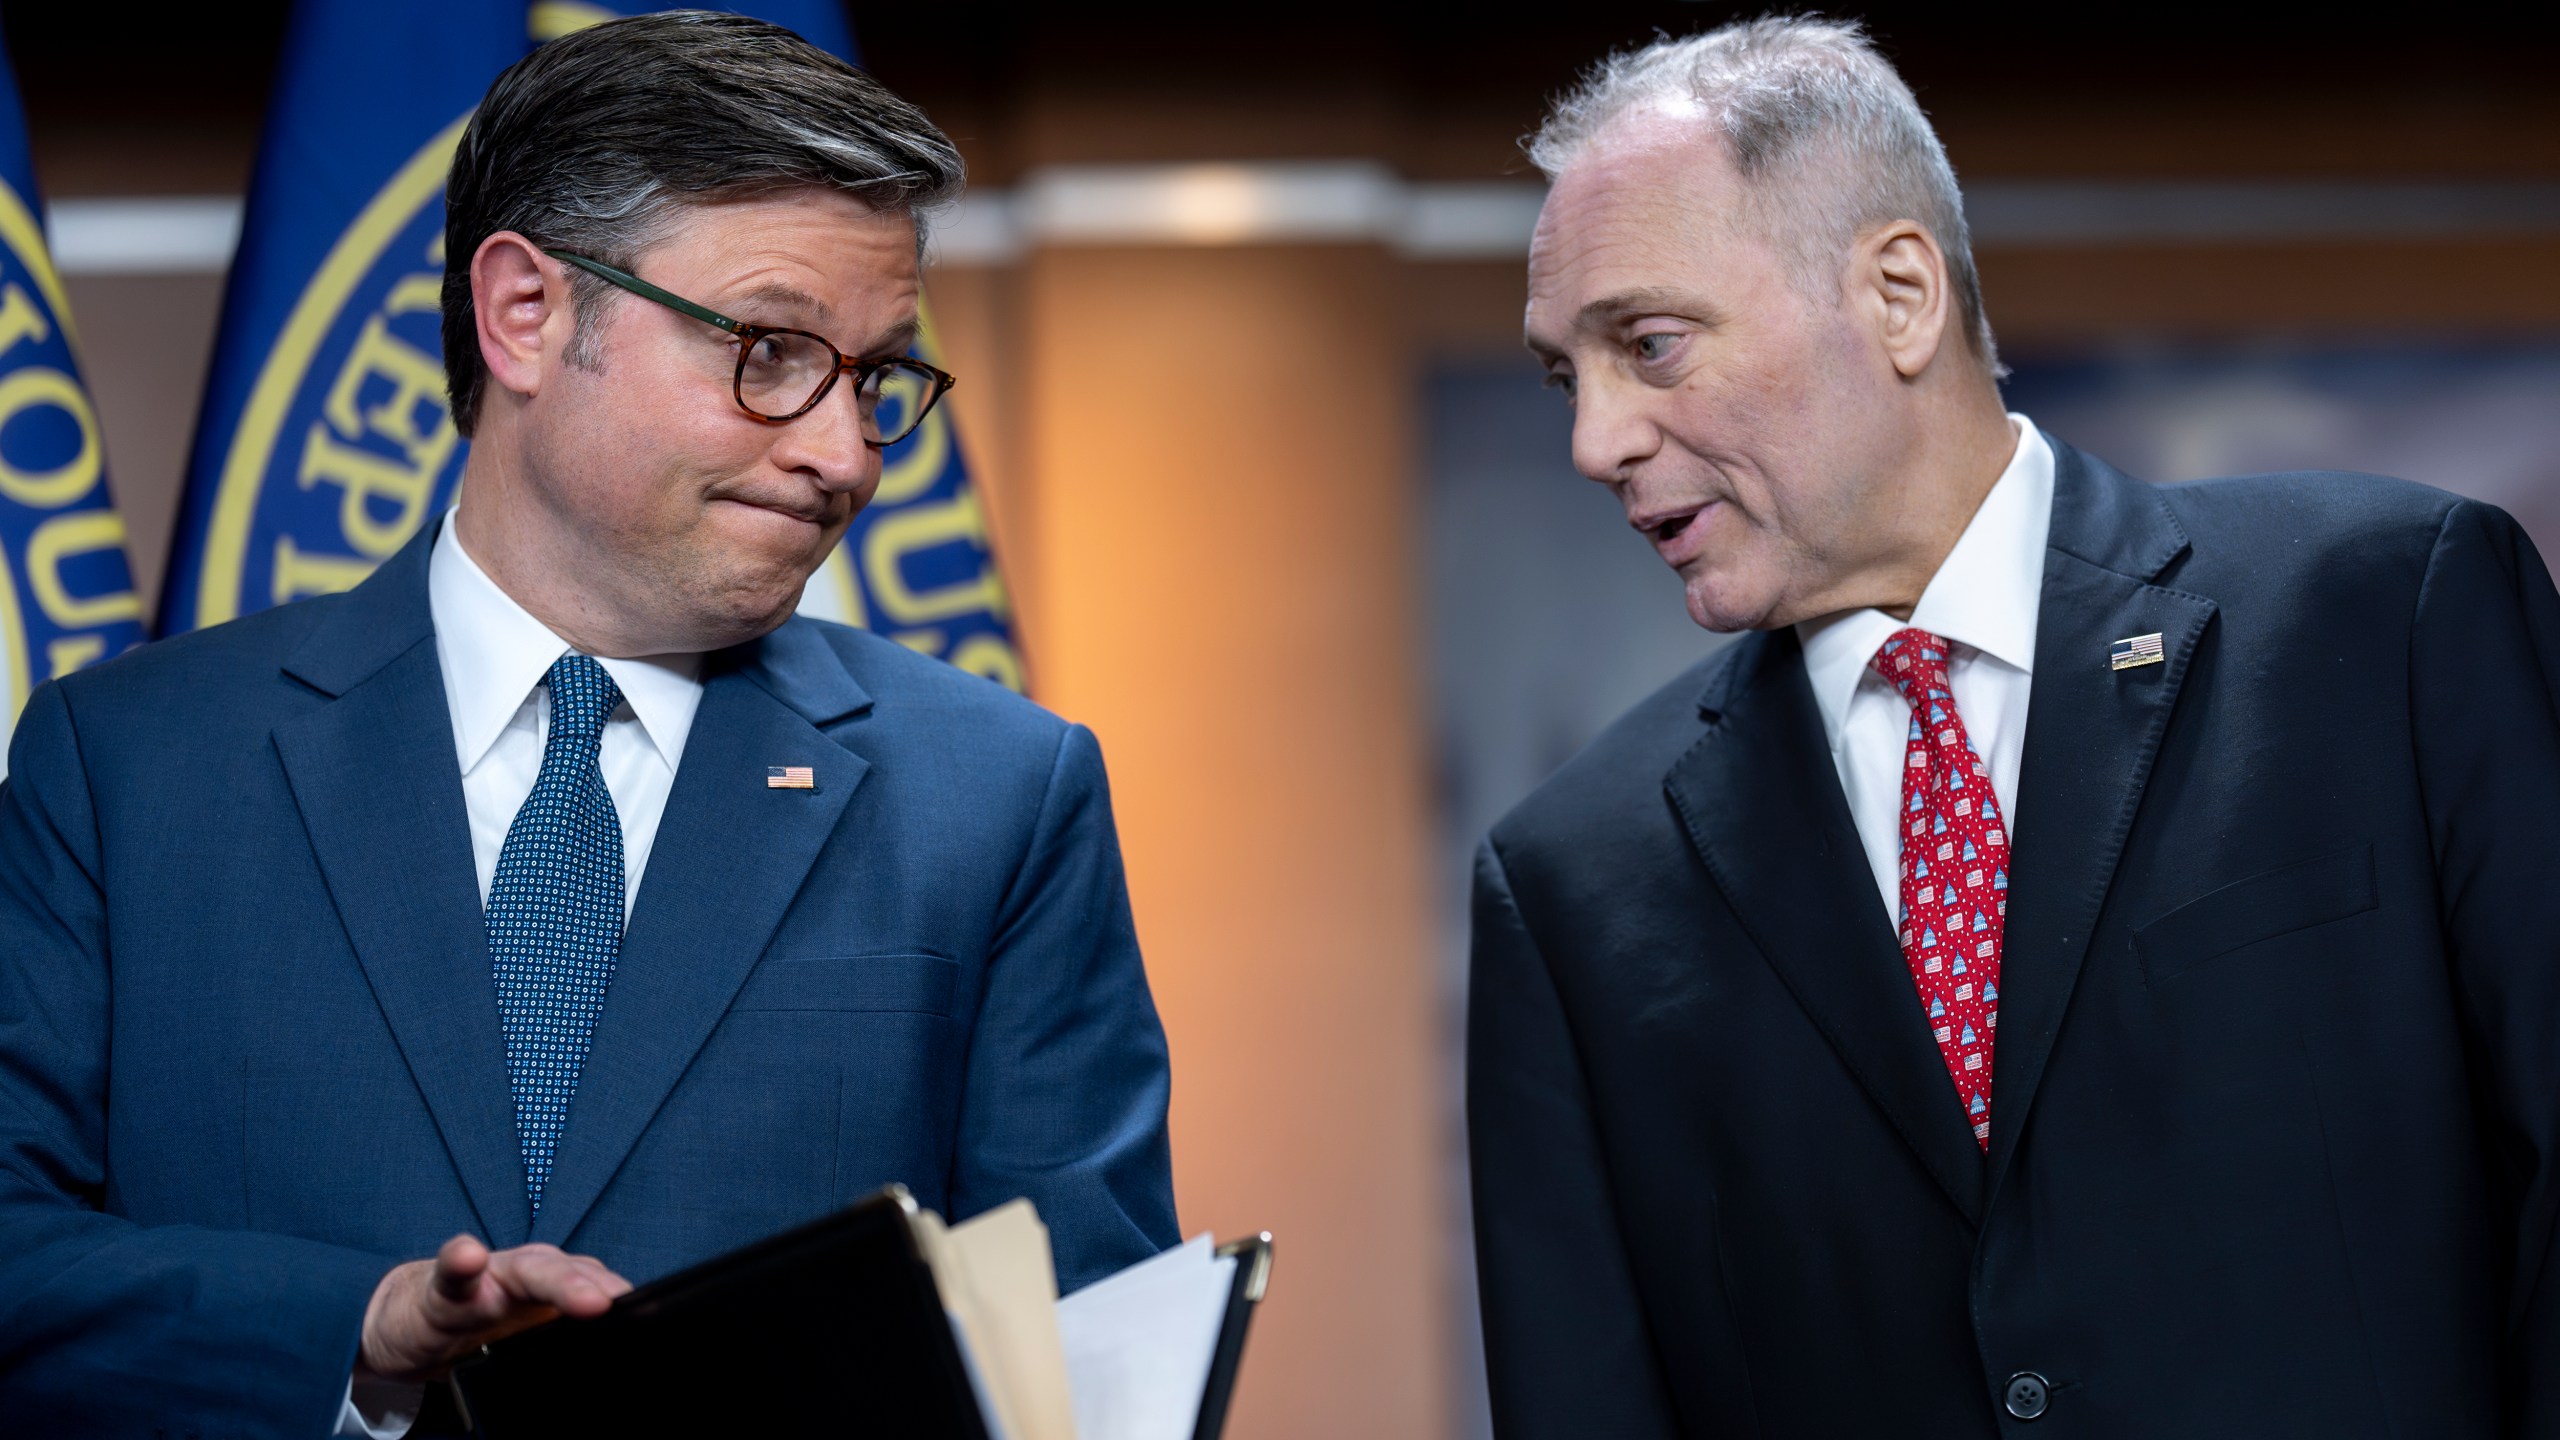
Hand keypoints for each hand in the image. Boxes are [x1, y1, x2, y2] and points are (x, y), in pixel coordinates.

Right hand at [357, 1234, 631, 1382]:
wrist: (411, 1320)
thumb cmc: (482, 1323)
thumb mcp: (530, 1335)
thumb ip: (570, 1341)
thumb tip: (620, 1371)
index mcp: (559, 1287)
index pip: (600, 1289)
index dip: (625, 1300)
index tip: (653, 1316)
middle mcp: (532, 1274)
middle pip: (571, 1275)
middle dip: (599, 1288)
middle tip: (620, 1304)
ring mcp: (490, 1278)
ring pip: (528, 1272)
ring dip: (557, 1280)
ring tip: (584, 1296)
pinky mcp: (443, 1292)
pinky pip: (453, 1275)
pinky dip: (461, 1262)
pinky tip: (468, 1256)